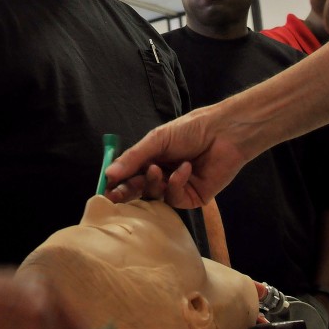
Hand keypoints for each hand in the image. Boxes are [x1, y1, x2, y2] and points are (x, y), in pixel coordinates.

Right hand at [105, 105, 247, 207]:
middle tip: (116, 194)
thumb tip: (108, 173)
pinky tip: (185, 168)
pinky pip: (175, 198)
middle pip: (139, 190)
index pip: (129, 175)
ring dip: (152, 183)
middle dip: (127, 191)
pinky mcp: (192, 198)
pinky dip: (176, 183)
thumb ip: (133, 158)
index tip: (104, 189)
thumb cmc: (191, 129)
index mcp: (152, 158)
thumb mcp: (157, 139)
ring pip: (155, 196)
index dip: (117, 183)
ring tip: (156, 169)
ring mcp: (177, 188)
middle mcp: (163, 174)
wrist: (224, 133)